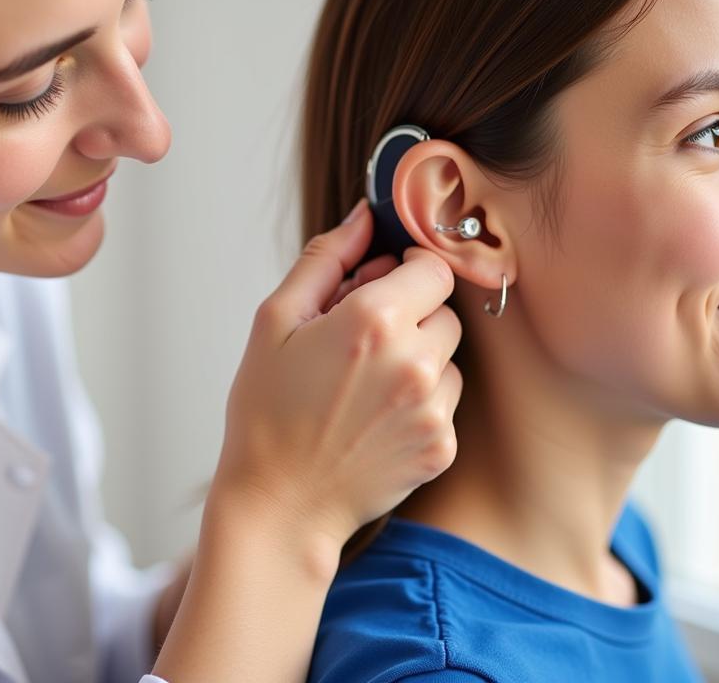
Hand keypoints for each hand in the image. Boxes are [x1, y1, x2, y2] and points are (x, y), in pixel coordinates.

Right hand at [212, 201, 461, 551]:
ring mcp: (434, 408)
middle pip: (447, 309)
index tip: (384, 283)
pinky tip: (377, 415)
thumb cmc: (267, 408)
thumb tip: (364, 218)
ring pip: (451, 355)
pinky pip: (448, 400)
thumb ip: (326, 259)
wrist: (279, 501)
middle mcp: (416, 361)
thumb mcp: (276, 320)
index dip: (409, 269)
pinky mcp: (443, 445)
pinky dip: (422, 399)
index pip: (434, 265)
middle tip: (363, 337)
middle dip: (413, 312)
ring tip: (368, 381)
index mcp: (374, 320)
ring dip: (421, 356)